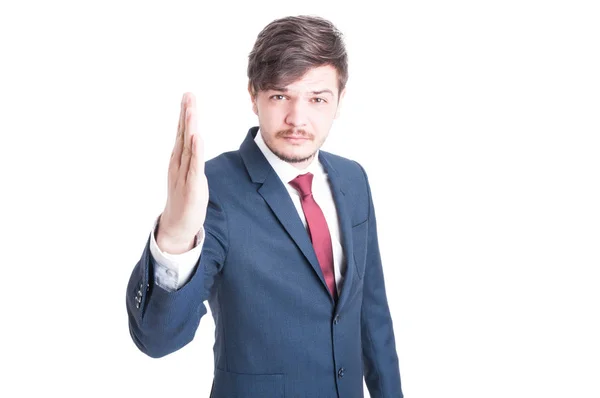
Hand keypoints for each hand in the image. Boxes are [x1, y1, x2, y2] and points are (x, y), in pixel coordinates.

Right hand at [156, 92, 208, 253]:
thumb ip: (191, 158)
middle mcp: (179, 164)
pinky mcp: (192, 186)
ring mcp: (184, 174)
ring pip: (188, 147)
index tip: (187, 97)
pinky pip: (194, 166)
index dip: (185, 115)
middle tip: (188, 95)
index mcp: (179, 160)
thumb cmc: (185, 199)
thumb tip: (193, 141)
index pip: (183, 133)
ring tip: (191, 110)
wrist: (177, 226)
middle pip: (183, 135)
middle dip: (186, 114)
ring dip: (189, 127)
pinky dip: (195, 151)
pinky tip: (196, 137)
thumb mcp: (190, 174)